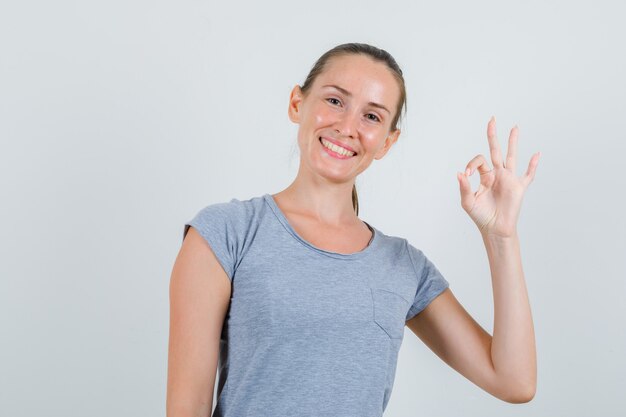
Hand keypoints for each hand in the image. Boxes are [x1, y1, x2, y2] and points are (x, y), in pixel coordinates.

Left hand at [457, 117, 539, 237]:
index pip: (479, 161)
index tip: (466, 174)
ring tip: (514, 127)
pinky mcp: (519, 187)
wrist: (495, 229)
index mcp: (484, 176)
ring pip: (512, 156)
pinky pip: (528, 175)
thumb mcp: (467, 202)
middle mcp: (497, 174)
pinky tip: (537, 154)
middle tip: (491, 120)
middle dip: (493, 135)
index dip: (472, 164)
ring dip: (513, 142)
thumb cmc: (480, 216)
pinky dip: (533, 165)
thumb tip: (459, 173)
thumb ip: (464, 187)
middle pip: (495, 150)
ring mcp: (509, 179)